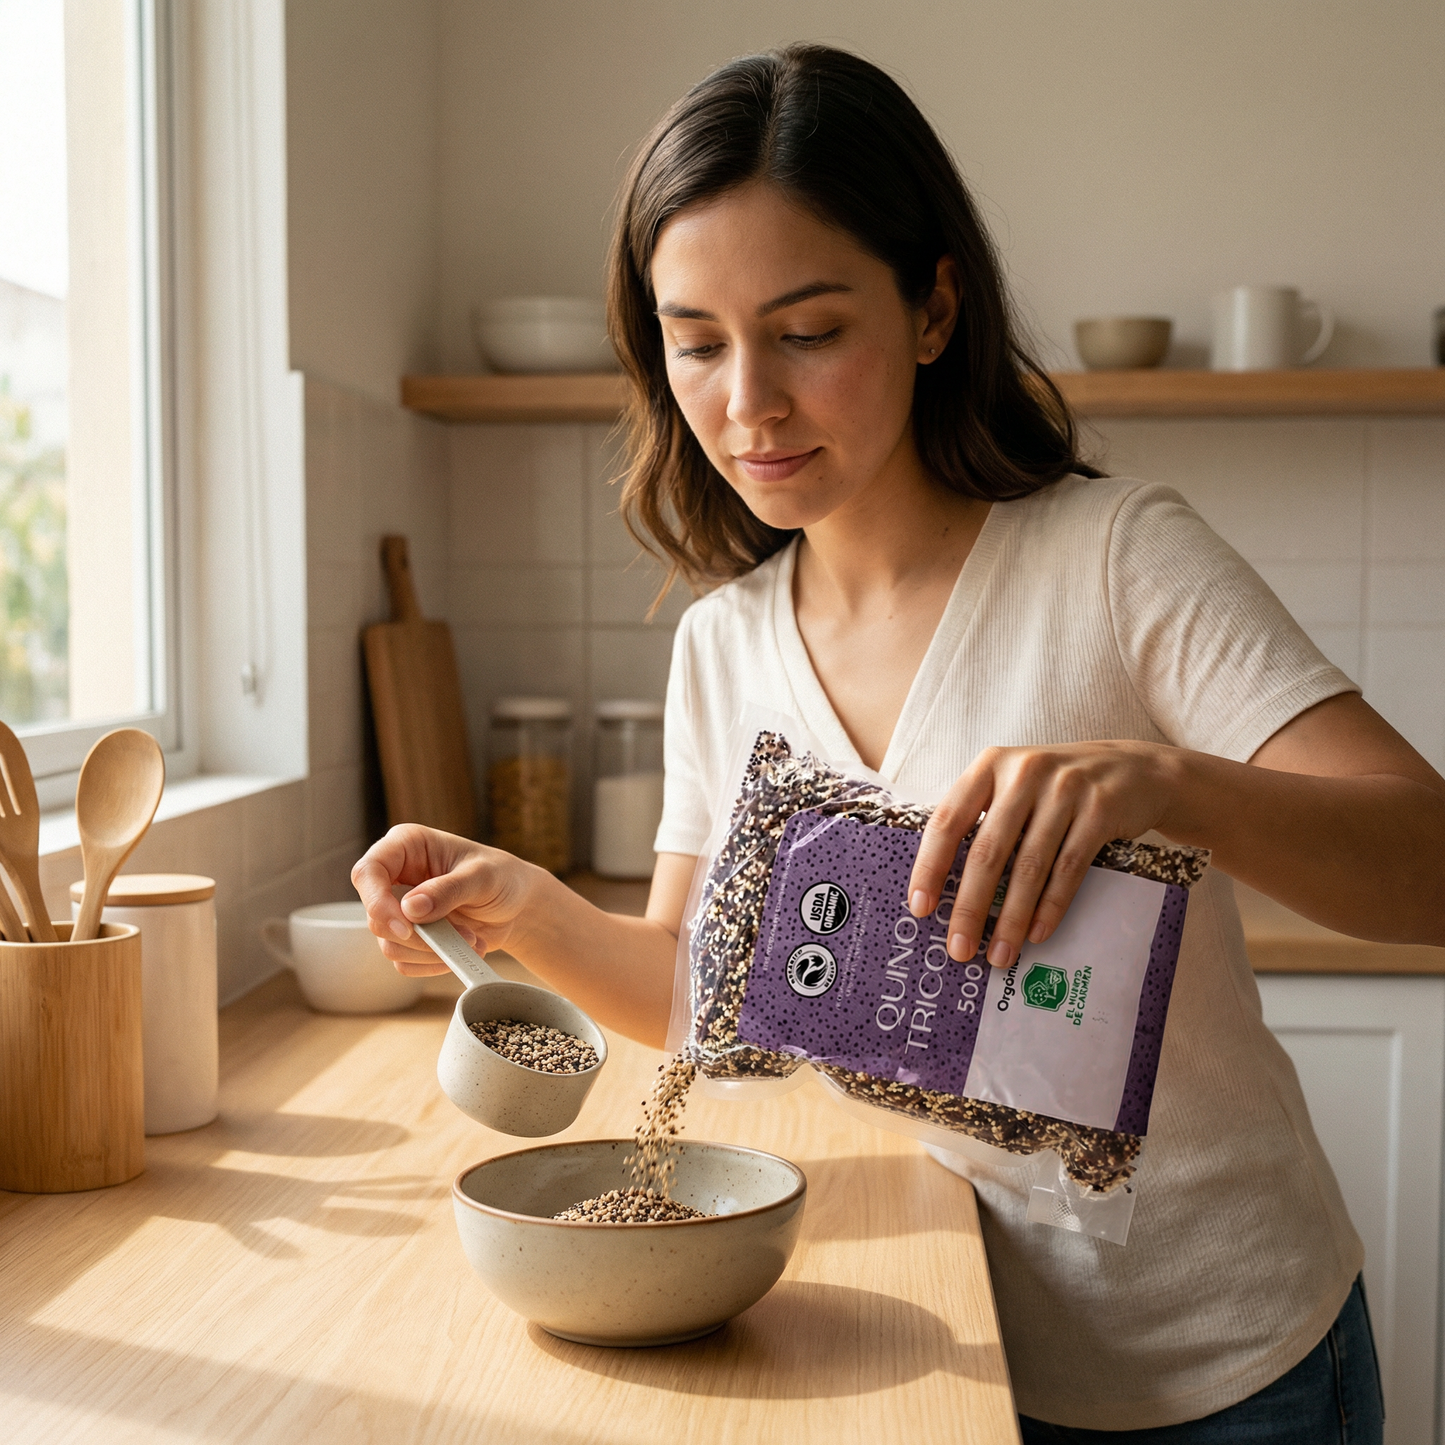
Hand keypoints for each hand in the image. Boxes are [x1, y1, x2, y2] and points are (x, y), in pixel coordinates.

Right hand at [350, 826, 542, 975]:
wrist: (516, 905)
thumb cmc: (501, 877)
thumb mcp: (483, 876)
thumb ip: (449, 889)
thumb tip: (410, 909)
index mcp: (406, 847)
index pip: (367, 873)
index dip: (376, 902)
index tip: (405, 927)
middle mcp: (395, 878)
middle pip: (376, 917)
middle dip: (420, 936)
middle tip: (463, 936)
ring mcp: (400, 911)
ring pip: (390, 944)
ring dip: (434, 952)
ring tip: (473, 941)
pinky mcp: (410, 938)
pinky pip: (405, 963)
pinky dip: (436, 963)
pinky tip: (465, 950)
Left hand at [906, 741, 1178, 967]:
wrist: (1135, 770)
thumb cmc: (1058, 788)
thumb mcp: (1016, 785)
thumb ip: (983, 818)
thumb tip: (944, 885)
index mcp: (990, 766)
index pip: (947, 820)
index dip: (930, 866)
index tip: (921, 908)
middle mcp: (1024, 772)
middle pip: (988, 851)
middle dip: (970, 906)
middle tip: (959, 948)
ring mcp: (1065, 789)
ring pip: (1029, 866)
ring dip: (1011, 918)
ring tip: (1000, 954)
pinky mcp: (1100, 810)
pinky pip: (1069, 868)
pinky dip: (1050, 906)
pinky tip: (1036, 933)